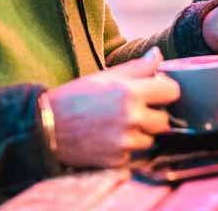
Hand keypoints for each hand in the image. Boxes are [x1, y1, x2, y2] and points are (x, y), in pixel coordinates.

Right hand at [46, 47, 179, 167]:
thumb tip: (158, 55)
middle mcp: (131, 118)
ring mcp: (125, 142)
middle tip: (138, 109)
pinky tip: (112, 137)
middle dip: (155, 113)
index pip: (172, 91)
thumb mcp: (106, 75)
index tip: (157, 90)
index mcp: (130, 92)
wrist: (45, 127)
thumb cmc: (76, 97)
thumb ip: (137, 67)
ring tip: (122, 123)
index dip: (165, 89)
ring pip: (151, 139)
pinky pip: (136, 154)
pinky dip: (129, 147)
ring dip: (143, 132)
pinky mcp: (117, 161)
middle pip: (165, 120)